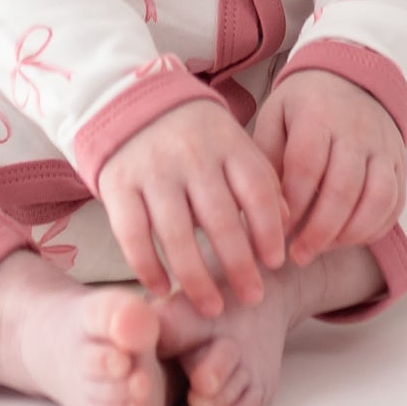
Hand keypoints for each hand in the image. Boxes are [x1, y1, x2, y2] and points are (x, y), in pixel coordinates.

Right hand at [94, 100, 288, 314]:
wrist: (130, 99)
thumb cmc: (194, 134)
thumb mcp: (232, 143)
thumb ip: (259, 179)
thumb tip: (288, 225)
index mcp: (226, 143)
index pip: (256, 190)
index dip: (269, 231)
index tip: (276, 263)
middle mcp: (190, 155)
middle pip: (220, 219)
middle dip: (239, 266)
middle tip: (251, 297)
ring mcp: (152, 170)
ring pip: (177, 235)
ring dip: (197, 279)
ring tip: (213, 307)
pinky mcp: (118, 184)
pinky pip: (133, 235)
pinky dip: (148, 267)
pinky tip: (163, 289)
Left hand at [251, 68, 406, 260]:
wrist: (351, 77)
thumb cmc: (304, 105)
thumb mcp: (275, 116)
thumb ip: (266, 158)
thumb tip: (261, 207)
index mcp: (318, 114)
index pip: (306, 166)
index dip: (292, 206)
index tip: (276, 233)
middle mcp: (356, 129)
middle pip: (343, 189)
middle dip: (318, 231)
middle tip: (297, 255)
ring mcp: (383, 146)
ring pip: (376, 200)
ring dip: (349, 234)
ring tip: (323, 249)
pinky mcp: (400, 161)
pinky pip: (395, 203)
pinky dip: (374, 228)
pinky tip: (348, 239)